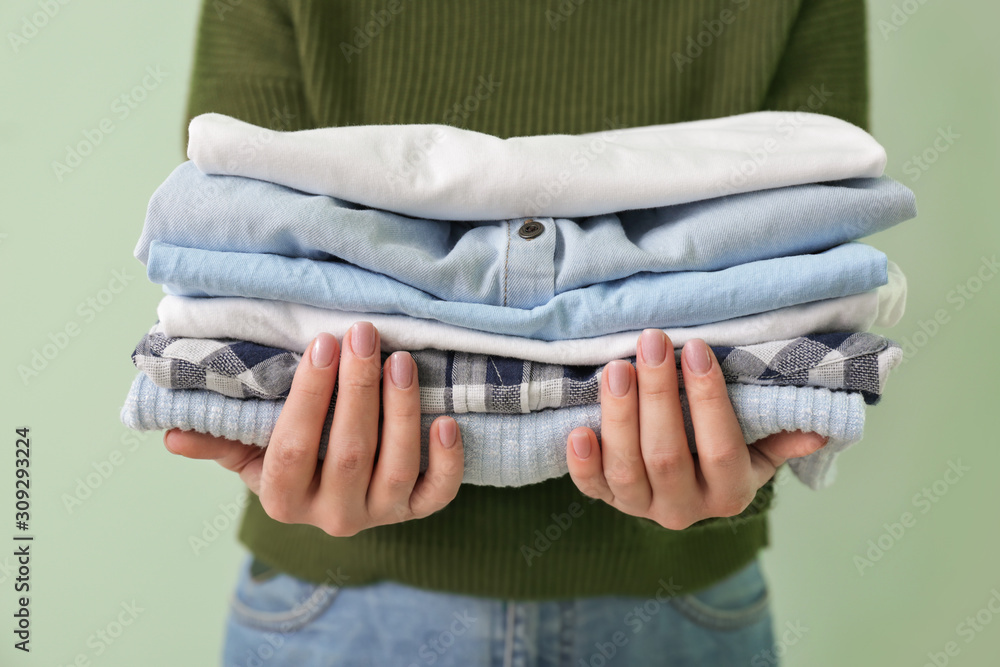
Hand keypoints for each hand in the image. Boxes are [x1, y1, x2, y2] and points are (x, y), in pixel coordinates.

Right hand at [163, 322, 463, 536]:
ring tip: (401, 360)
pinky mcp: (414, 512)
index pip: (292, 448)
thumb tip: (172, 433)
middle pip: (348, 452)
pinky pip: (436, 495)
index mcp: (282, 497)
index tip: (322, 345)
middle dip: (358, 390)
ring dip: (401, 412)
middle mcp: (331, 515)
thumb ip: (219, 439)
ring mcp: (377, 515)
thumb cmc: (290, 456)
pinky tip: (447, 421)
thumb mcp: (250, 451)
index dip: (309, 397)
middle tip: (364, 335)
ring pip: (395, 468)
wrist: (333, 493)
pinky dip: (447, 462)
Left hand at [566, 330, 826, 529]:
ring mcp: (643, 507)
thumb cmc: (726, 453)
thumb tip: (822, 427)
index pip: (720, 447)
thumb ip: (783, 438)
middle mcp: (685, 508)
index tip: (697, 350)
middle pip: (666, 455)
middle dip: (657, 395)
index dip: (708, 399)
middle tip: (652, 343)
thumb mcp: (761, 450)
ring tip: (617, 368)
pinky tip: (578, 431)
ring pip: (626, 469)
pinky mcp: (608, 501)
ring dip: (619, 417)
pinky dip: (583, 464)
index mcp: (730, 492)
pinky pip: (592, 489)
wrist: (688, 490)